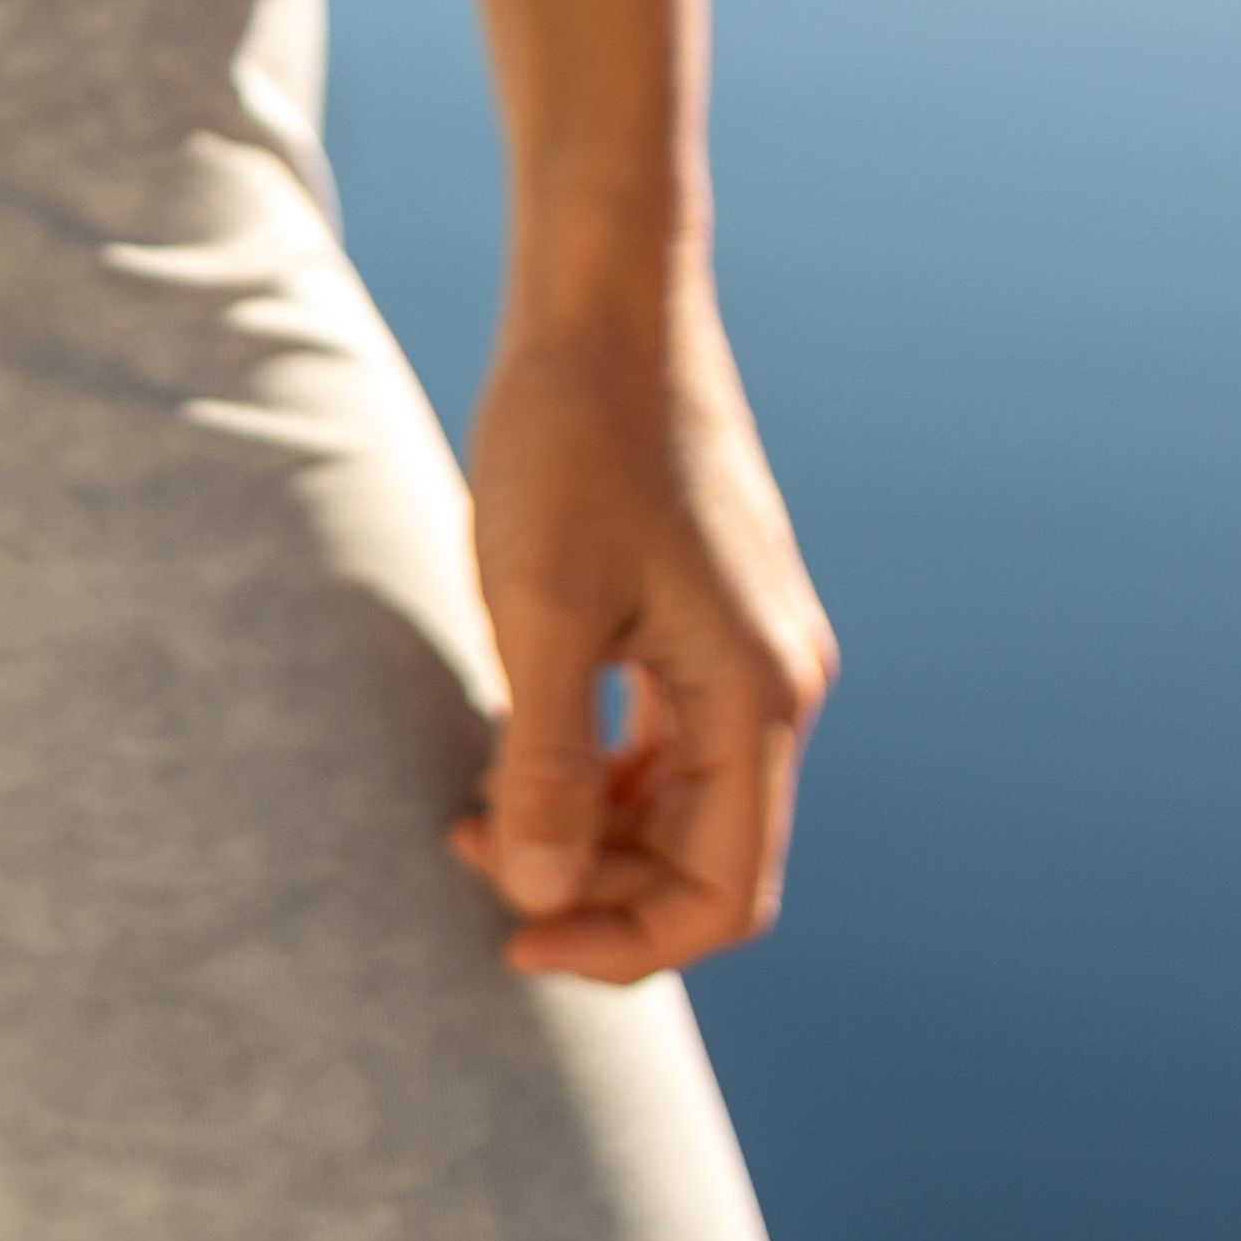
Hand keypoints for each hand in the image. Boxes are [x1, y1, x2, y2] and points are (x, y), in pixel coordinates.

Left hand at [444, 273, 831, 982]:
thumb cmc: (568, 438)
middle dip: (594, 887)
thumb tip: (539, 896)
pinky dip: (594, 768)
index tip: (511, 937)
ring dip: (588, 831)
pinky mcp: (704, 612)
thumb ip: (544, 761)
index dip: (623, 941)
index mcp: (757, 695)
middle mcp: (775, 682)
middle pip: (706, 857)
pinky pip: (663, 736)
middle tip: (466, 859)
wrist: (601, 299)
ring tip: (470, 811)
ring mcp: (745, 646)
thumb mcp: (538, 608)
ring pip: (681, 800)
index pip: (726, 895)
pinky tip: (507, 747)